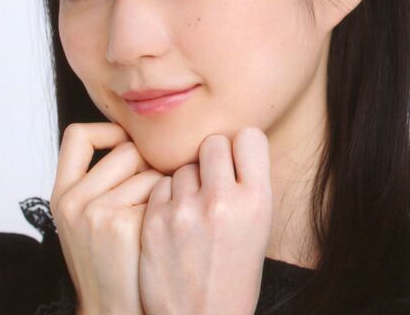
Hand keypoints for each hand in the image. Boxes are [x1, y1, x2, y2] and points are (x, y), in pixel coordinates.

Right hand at [49, 122, 165, 314]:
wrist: (114, 312)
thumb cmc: (110, 263)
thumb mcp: (87, 218)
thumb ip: (101, 179)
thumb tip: (139, 137)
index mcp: (62, 195)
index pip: (77, 136)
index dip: (107, 131)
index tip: (125, 144)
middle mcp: (73, 201)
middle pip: (125, 148)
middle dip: (146, 165)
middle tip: (150, 195)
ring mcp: (95, 212)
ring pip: (147, 168)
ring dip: (160, 186)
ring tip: (153, 217)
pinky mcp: (121, 225)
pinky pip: (160, 190)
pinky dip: (168, 205)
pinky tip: (160, 231)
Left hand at [138, 126, 272, 314]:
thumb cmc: (233, 275)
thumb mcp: (258, 228)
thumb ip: (246, 184)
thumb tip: (229, 144)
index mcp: (257, 202)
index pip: (249, 137)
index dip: (241, 148)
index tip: (236, 161)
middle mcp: (222, 201)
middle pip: (213, 143)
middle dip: (212, 159)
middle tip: (212, 184)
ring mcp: (185, 210)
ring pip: (184, 165)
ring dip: (188, 181)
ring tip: (193, 211)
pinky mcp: (154, 221)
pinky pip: (161, 184)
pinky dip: (166, 197)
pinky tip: (174, 222)